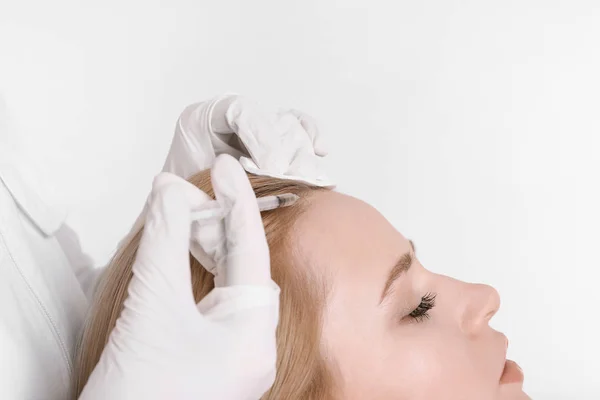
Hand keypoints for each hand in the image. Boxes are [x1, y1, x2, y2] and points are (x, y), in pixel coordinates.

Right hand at [79, 155, 279, 399]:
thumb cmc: (136, 394)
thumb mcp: (151, 305)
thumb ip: (165, 240)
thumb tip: (170, 190)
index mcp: (253, 338)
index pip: (252, 252)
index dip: (238, 202)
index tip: (226, 167)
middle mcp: (252, 350)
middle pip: (241, 269)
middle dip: (218, 224)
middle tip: (196, 188)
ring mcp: (233, 360)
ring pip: (226, 288)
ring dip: (206, 248)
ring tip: (185, 214)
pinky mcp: (210, 364)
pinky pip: (212, 307)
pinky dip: (197, 276)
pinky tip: (183, 254)